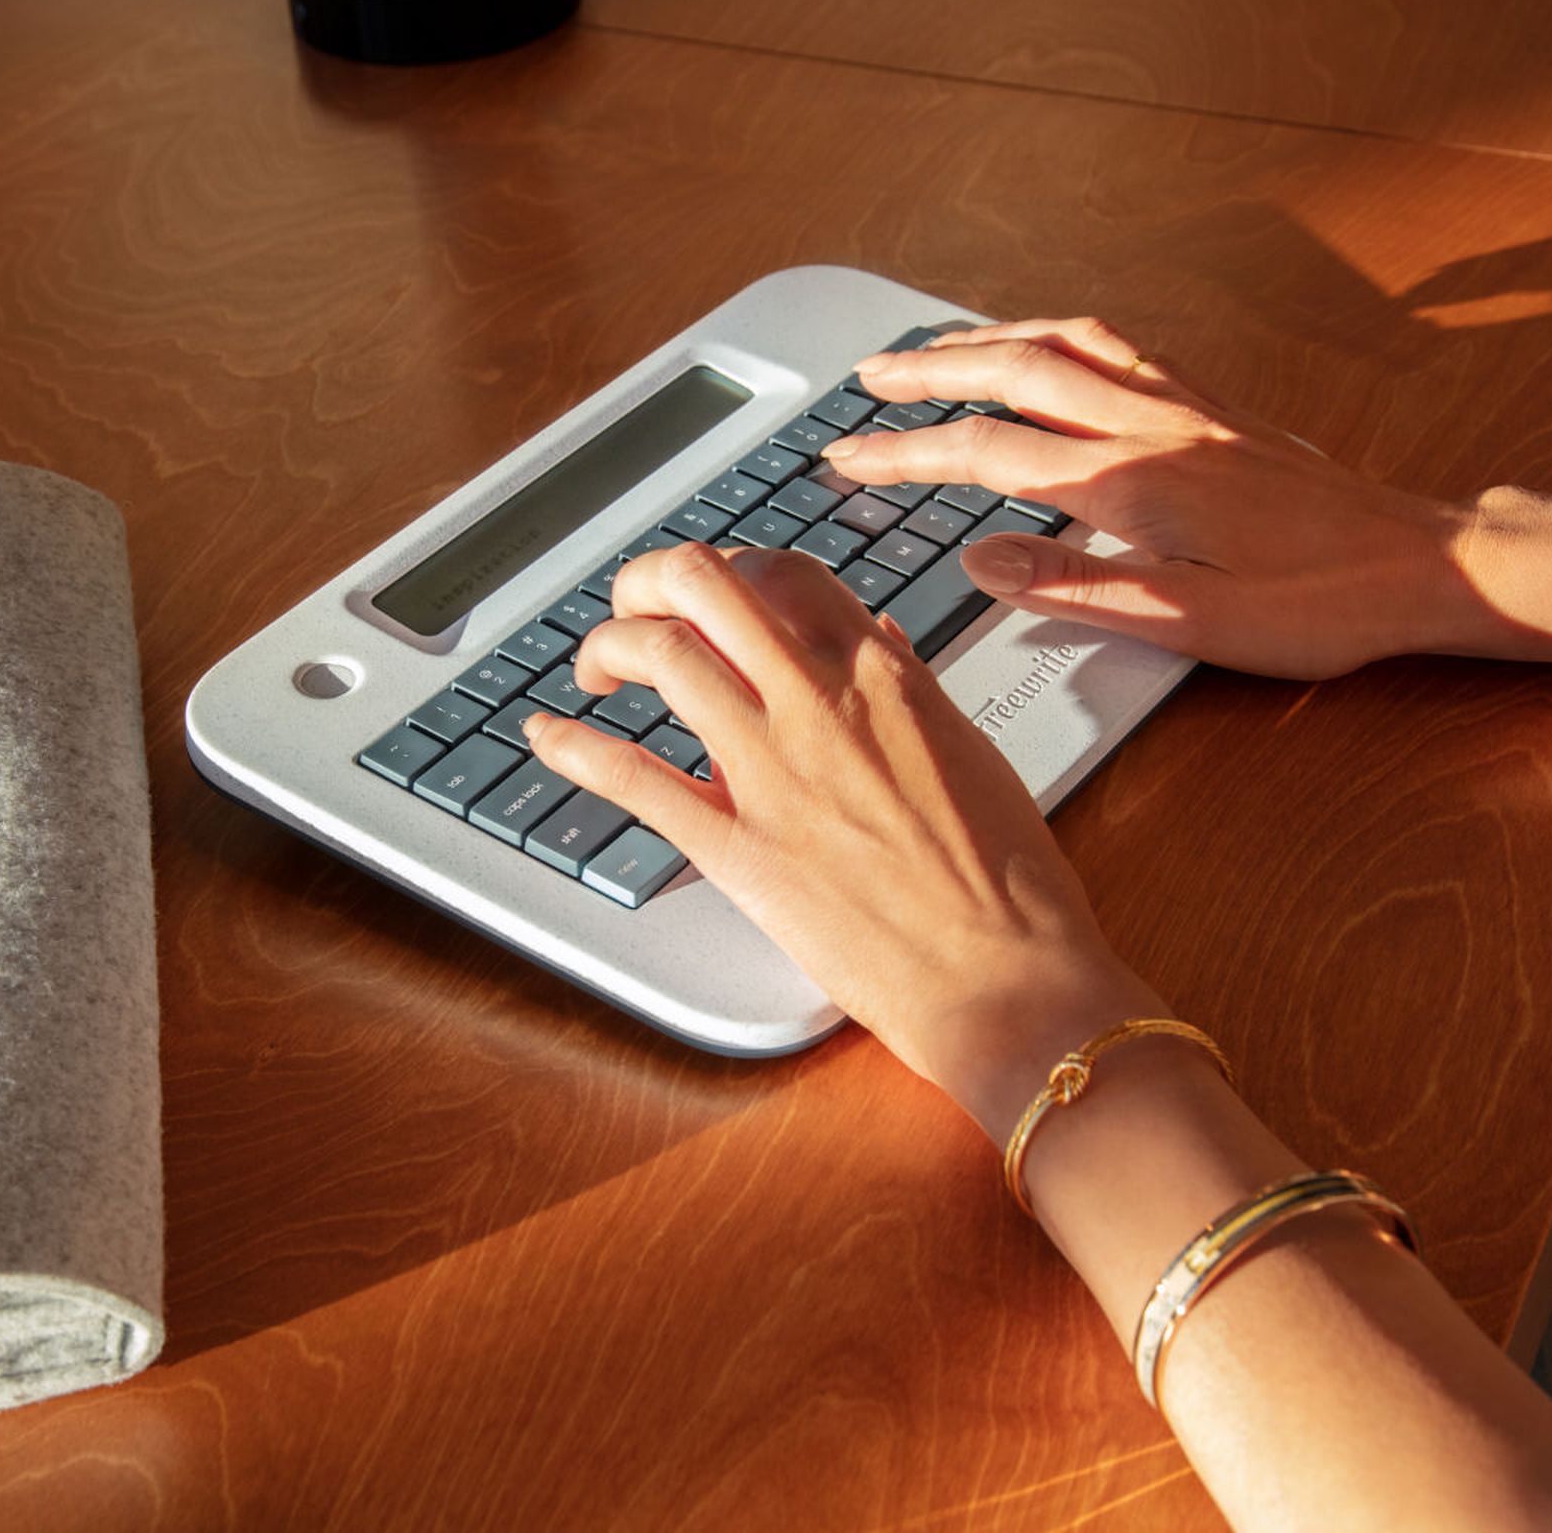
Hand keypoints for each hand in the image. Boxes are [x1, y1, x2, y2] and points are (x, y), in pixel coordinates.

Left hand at [523, 542, 1152, 1137]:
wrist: (1005, 980)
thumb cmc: (1007, 886)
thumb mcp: (971, 753)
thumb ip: (912, 689)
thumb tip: (878, 641)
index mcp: (884, 677)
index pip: (786, 573)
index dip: (734, 570)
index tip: (715, 597)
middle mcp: (820, 703)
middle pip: (705, 583)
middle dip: (651, 580)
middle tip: (637, 608)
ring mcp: (771, 772)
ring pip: (660, 654)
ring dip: (609, 644)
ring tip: (599, 668)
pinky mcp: (736, 848)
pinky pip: (633, 777)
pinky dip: (574, 747)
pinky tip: (544, 734)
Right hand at [825, 318, 1493, 679]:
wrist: (1424, 565)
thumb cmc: (1318, 603)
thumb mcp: (1189, 620)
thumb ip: (1076, 586)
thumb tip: (981, 558)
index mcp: (1132, 478)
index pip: (988, 454)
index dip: (905, 455)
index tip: (847, 461)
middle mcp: (1153, 423)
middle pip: (1014, 371)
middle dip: (928, 373)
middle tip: (865, 379)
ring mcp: (1187, 406)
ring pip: (1066, 342)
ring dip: (990, 337)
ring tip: (937, 347)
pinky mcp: (1217, 407)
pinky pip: (1118, 344)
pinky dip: (1060, 332)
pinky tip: (1051, 342)